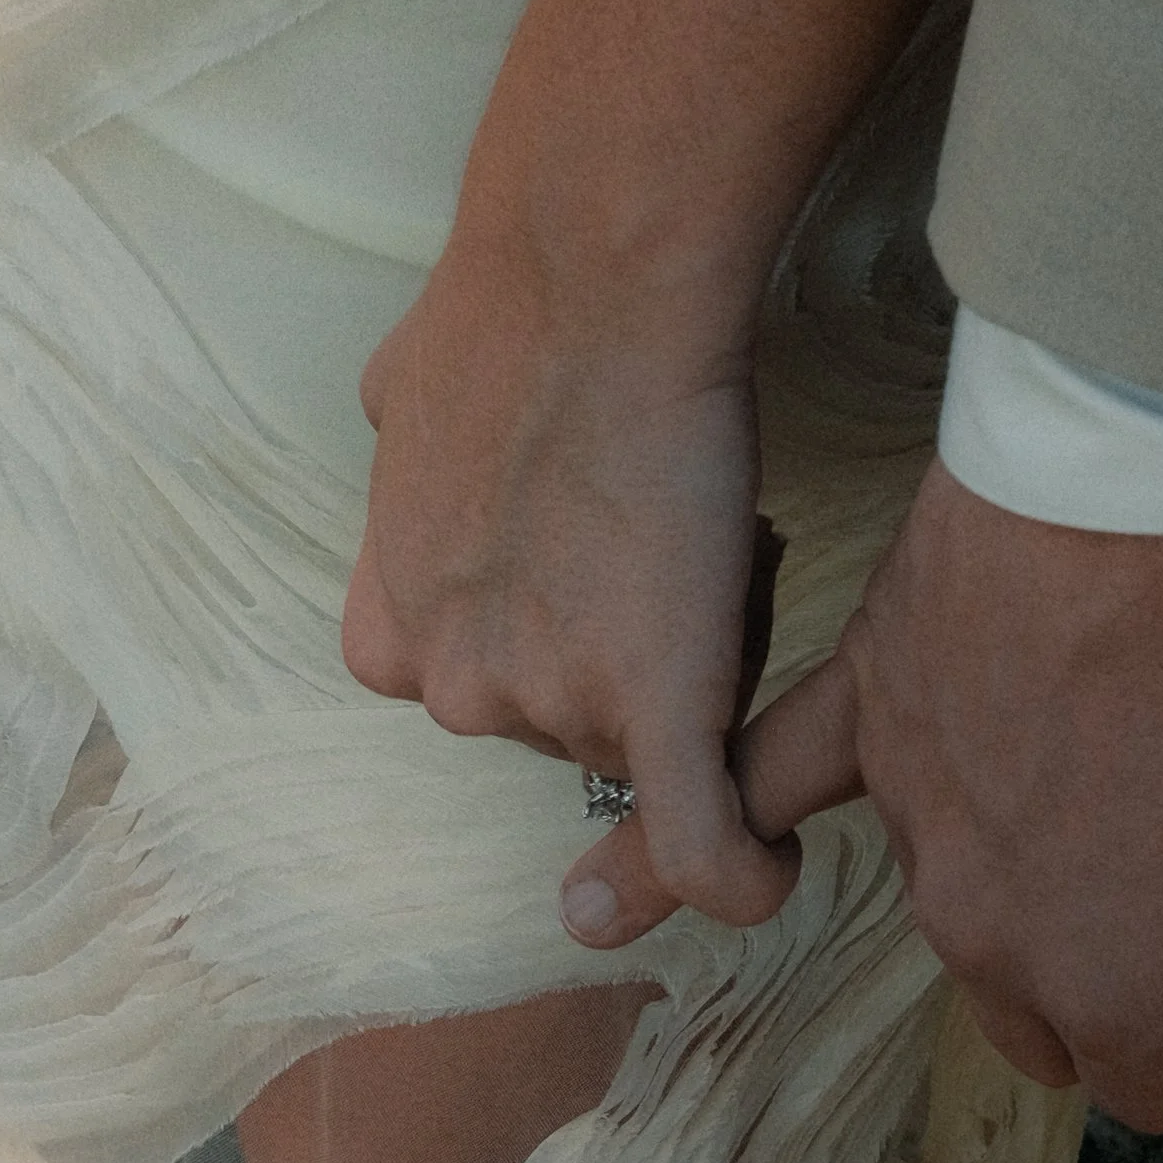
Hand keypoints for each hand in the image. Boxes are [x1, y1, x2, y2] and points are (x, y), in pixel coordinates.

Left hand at [341, 227, 798, 926]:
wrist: (591, 286)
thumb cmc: (506, 317)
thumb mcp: (404, 409)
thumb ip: (411, 472)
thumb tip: (408, 434)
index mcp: (391, 636)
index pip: (500, 680)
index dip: (567, 621)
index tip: (608, 554)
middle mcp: (453, 690)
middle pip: (576, 713)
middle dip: (635, 642)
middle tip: (682, 531)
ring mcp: (549, 708)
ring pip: (652, 736)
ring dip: (701, 673)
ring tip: (729, 543)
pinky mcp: (654, 707)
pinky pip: (700, 841)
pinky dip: (738, 872)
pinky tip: (771, 875)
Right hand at [704, 461, 1162, 1162]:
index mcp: (1122, 987)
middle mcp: (993, 932)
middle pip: (1055, 1023)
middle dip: (1130, 986)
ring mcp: (914, 820)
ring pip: (956, 917)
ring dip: (1024, 897)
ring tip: (1100, 807)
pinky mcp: (868, 706)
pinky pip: (757, 787)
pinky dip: (696, 843)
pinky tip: (595, 903)